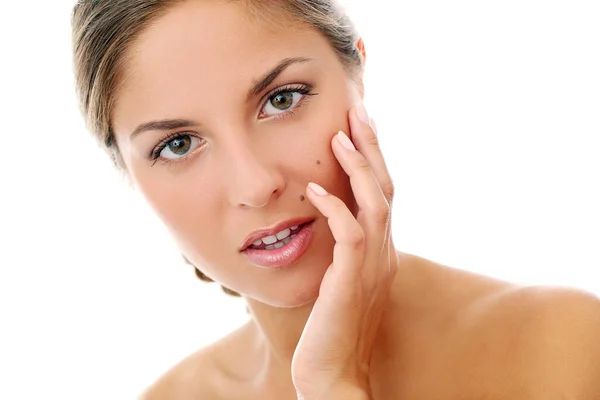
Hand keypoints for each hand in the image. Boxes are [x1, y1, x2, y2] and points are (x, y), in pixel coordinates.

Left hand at [291, 103, 398, 398]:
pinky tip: (314, 188)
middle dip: (373, 148)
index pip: (381, 194)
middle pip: (385, 187)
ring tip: (341, 135)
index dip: (373, 159)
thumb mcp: (341, 282)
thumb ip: (342, 253)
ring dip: (359, 167)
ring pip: (375, 204)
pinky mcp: (351, 281)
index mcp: (380, 252)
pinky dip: (335, 207)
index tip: (357, 127)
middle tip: (359, 110)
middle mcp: (383, 254)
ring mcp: (371, 267)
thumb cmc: (331, 329)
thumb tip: (328, 224)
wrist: (333, 374)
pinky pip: (350, 234)